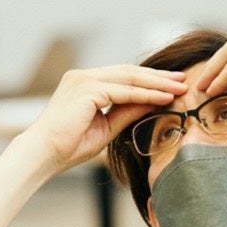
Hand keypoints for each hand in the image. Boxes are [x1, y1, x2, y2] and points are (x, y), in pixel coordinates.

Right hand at [20, 65, 186, 169]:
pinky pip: (124, 91)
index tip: (172, 86)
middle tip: (183, 79)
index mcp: (85, 83)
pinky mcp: (87, 89)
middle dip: (158, 76)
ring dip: (157, 83)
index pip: (124, 77)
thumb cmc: (68, 146)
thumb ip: (127, 113)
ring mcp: (83, 79)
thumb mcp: (106, 128)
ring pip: (129, 77)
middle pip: (129, 72)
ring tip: (180, 87)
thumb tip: (153, 103)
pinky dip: (146, 94)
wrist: (43, 155)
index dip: (149, 81)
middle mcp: (83, 76)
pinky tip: (164, 98)